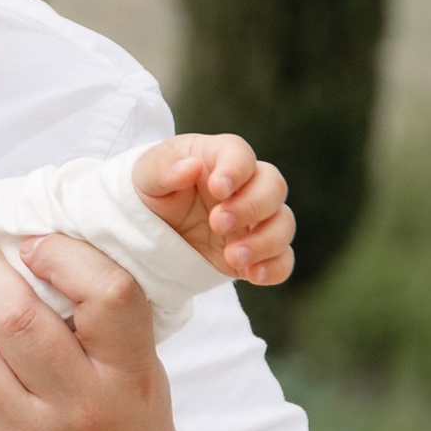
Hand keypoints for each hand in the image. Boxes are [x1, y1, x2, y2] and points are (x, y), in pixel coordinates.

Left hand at [131, 132, 295, 284]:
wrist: (153, 229)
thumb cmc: (154, 189)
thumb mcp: (147, 175)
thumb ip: (164, 169)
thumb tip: (191, 167)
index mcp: (220, 158)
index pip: (241, 155)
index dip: (235, 170)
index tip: (217, 189)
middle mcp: (246, 186)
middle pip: (274, 187)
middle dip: (251, 207)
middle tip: (217, 223)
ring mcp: (255, 220)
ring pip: (283, 223)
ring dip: (265, 241)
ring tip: (232, 256)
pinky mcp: (257, 251)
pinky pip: (282, 259)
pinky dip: (274, 268)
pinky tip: (253, 275)